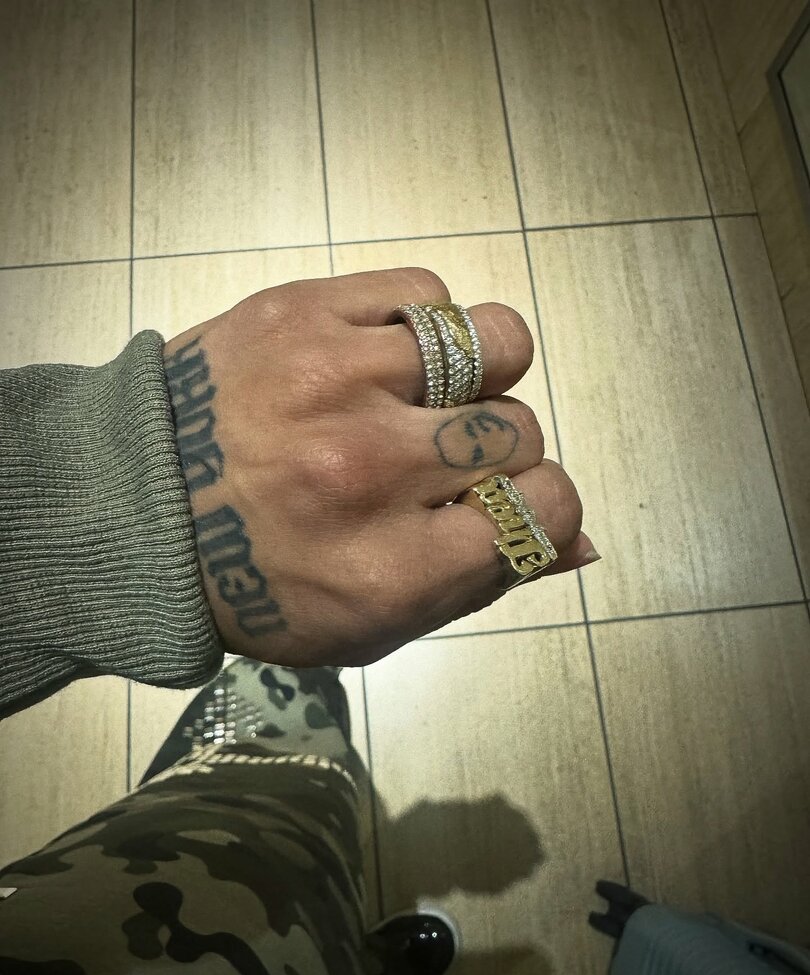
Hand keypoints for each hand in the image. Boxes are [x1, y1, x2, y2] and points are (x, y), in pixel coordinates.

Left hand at [161, 268, 595, 666]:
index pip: (544, 512)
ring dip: (480, 375)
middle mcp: (374, 469)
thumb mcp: (367, 624)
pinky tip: (386, 359)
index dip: (545, 509)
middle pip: (521, 432)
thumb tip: (579, 544)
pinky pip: (426, 294)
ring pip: (492, 344)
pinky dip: (424, 328)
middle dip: (500, 452)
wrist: (133, 506)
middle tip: (443, 459)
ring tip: (430, 395)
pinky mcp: (304, 310)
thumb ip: (478, 586)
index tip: (511, 503)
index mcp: (391, 568)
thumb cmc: (259, 582)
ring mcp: (339, 379)